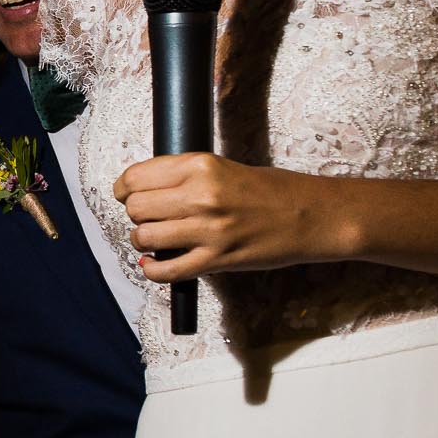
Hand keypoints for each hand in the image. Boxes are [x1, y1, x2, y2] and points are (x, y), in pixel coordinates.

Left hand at [113, 154, 347, 280]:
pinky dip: (153, 271)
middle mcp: (200, 196)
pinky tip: (154, 264)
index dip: (124, 189)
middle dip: (135, 215)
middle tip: (149, 217)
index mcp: (199, 165)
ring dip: (143, 241)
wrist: (312, 215)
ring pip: (144, 238)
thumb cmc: (271, 190)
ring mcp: (208, 230)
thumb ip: (184, 175)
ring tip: (155, 239)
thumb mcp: (222, 167)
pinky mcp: (217, 260)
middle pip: (135, 208)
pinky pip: (167, 271)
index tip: (127, 194)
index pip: (135, 177)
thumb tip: (143, 188)